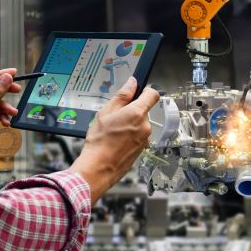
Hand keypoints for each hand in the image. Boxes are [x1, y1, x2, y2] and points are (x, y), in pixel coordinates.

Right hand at [70, 77, 159, 202]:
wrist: (98, 167)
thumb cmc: (99, 142)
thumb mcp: (105, 112)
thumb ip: (122, 96)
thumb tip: (132, 83)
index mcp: (137, 113)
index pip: (152, 95)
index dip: (145, 91)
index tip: (138, 92)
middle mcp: (145, 126)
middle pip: (144, 110)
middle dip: (131, 111)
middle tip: (115, 117)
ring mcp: (145, 138)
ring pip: (140, 124)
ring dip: (130, 124)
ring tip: (114, 131)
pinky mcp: (142, 149)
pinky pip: (138, 136)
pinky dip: (130, 136)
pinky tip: (117, 141)